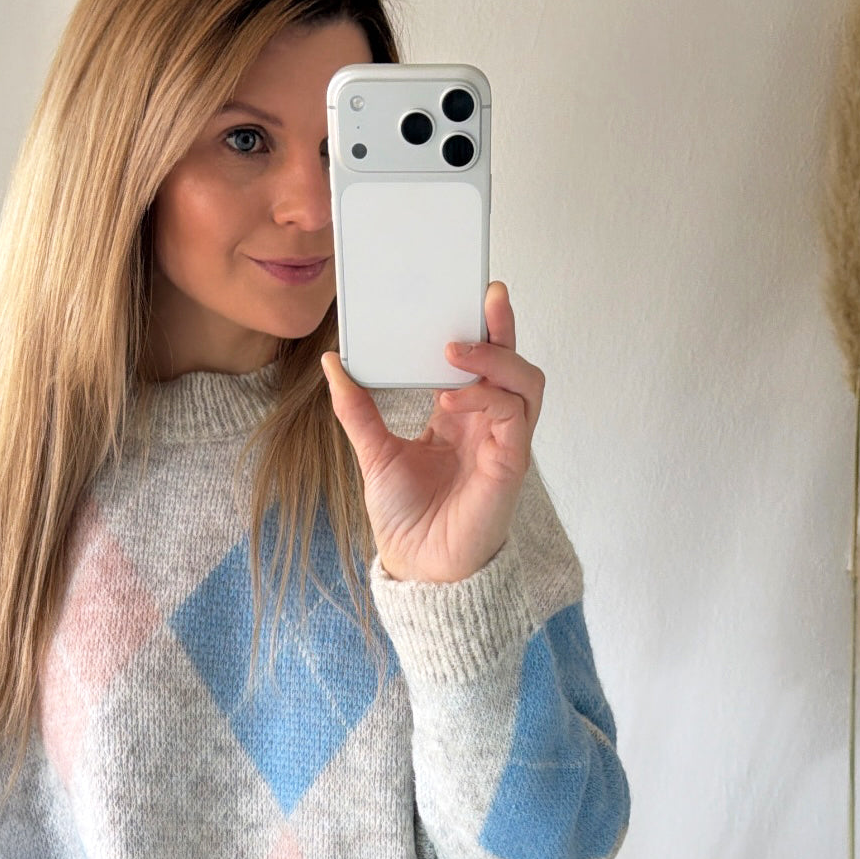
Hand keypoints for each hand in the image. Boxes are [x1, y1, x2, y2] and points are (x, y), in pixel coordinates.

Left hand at [321, 281, 543, 582]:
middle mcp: (490, 426)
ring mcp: (504, 444)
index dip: (486, 327)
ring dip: (497, 358)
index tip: (473, 292)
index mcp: (463, 416)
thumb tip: (333, 362)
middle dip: (506, 327)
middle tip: (487, 295)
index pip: (484, 361)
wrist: (416, 565)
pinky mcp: (509, 464)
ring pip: (526, 383)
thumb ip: (358, 408)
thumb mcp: (374, 451)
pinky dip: (485, 398)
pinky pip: (511, 416)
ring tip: (455, 349)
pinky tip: (453, 399)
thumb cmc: (406, 516)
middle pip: (515, 363)